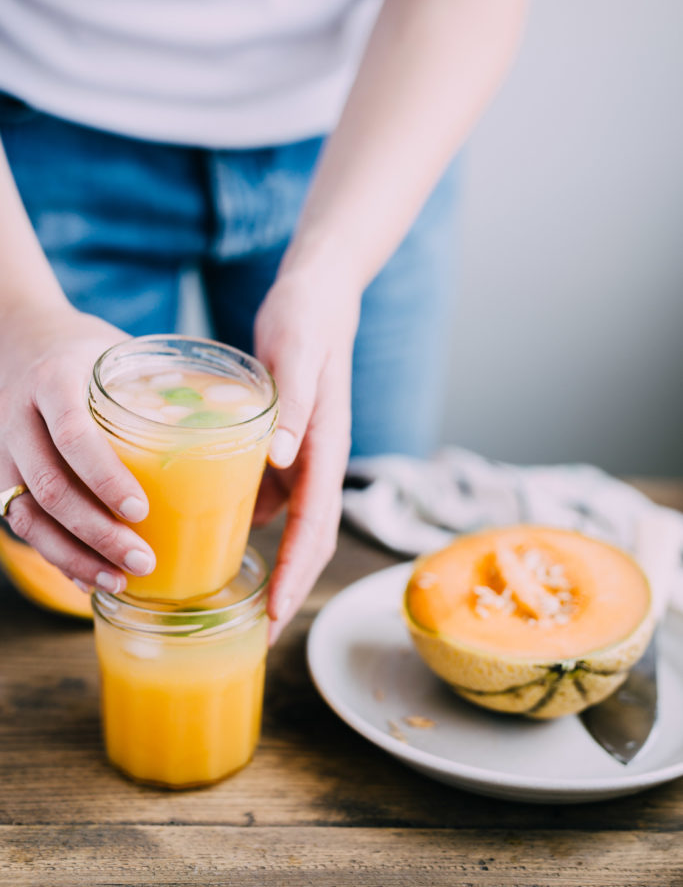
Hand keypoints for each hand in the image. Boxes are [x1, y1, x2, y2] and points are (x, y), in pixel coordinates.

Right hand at [0, 303, 153, 591]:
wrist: (19, 337)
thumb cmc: (86, 349)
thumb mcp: (119, 350)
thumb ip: (164, 379)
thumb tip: (237, 410)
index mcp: (55, 381)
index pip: (73, 433)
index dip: (104, 476)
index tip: (141, 510)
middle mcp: (20, 418)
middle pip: (50, 487)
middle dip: (97, 532)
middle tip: (143, 560)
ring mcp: (6, 451)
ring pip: (29, 516)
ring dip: (74, 556)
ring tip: (119, 582)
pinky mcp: (3, 475)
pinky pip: (22, 525)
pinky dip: (56, 556)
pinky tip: (90, 578)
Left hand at [253, 267, 359, 641]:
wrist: (316, 297)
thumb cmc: (306, 322)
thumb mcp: (296, 355)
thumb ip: (292, 403)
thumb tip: (281, 458)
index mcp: (323, 450)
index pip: (315, 529)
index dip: (295, 576)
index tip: (273, 619)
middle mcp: (313, 462)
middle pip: (306, 540)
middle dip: (285, 589)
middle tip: (251, 633)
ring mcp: (299, 457)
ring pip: (286, 524)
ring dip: (267, 565)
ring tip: (228, 601)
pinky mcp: (282, 446)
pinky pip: (265, 496)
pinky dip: (243, 522)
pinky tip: (210, 535)